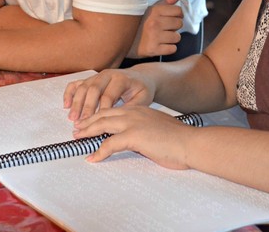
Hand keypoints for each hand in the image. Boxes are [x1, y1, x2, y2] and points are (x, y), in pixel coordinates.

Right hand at [63, 68, 154, 120]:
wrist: (141, 77)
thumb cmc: (142, 90)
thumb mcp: (143, 98)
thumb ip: (132, 107)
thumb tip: (118, 119)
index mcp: (121, 79)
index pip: (108, 95)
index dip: (102, 110)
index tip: (98, 124)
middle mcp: (107, 75)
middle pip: (93, 89)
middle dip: (86, 107)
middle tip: (81, 123)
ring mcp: (97, 76)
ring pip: (83, 87)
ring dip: (76, 103)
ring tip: (72, 118)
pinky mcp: (91, 79)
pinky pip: (76, 83)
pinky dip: (69, 93)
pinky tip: (66, 105)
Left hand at [73, 106, 195, 168]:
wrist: (191, 143)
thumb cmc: (179, 140)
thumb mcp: (158, 129)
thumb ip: (145, 129)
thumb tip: (136, 138)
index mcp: (141, 109)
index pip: (114, 110)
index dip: (99, 115)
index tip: (89, 122)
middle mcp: (135, 112)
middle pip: (104, 114)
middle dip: (88, 121)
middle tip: (77, 128)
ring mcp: (133, 123)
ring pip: (102, 124)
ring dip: (87, 132)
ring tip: (77, 138)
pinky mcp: (134, 136)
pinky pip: (109, 144)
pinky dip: (98, 152)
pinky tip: (92, 158)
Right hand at [127, 0, 182, 58]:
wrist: (122, 41)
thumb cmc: (138, 25)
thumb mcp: (148, 10)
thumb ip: (163, 4)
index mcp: (154, 11)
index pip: (178, 11)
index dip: (177, 15)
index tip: (171, 18)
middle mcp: (155, 23)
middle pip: (179, 24)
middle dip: (174, 27)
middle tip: (165, 29)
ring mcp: (154, 37)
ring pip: (177, 37)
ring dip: (171, 39)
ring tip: (162, 38)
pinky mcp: (153, 49)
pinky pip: (172, 49)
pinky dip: (168, 48)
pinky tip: (160, 46)